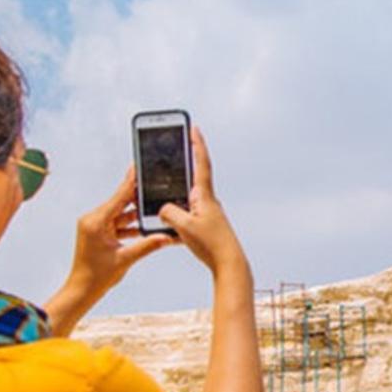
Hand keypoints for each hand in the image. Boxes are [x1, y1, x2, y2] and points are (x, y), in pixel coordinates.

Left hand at [69, 168, 175, 297]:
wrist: (82, 290)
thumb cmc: (97, 276)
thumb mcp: (126, 259)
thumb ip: (148, 245)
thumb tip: (167, 236)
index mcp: (96, 221)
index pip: (118, 196)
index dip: (130, 182)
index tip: (138, 167)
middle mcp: (93, 220)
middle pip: (120, 203)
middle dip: (137, 197)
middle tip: (153, 185)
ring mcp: (95, 226)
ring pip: (121, 214)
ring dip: (136, 214)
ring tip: (154, 207)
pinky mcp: (99, 233)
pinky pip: (118, 224)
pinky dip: (131, 225)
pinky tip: (146, 224)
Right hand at [158, 126, 247, 275]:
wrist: (229, 263)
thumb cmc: (210, 244)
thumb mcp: (184, 226)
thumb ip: (169, 213)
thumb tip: (163, 208)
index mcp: (204, 195)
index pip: (201, 163)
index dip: (196, 144)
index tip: (193, 128)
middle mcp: (207, 201)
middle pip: (193, 176)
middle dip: (182, 164)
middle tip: (174, 148)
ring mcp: (207, 212)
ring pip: (186, 197)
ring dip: (175, 194)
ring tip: (162, 189)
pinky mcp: (205, 225)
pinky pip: (186, 214)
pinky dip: (176, 215)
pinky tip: (168, 224)